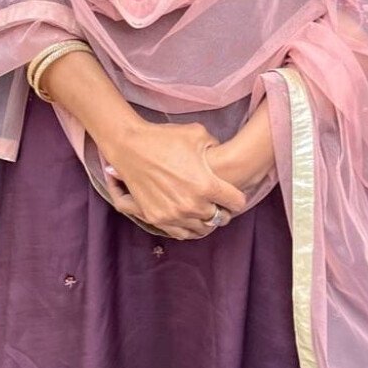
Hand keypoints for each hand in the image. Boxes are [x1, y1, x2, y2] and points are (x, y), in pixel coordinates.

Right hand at [102, 120, 246, 239]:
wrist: (130, 146)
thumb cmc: (164, 138)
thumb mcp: (198, 134)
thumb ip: (215, 147)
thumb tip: (221, 155)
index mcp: (207, 185)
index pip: (237, 202)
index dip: (237, 197)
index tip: (232, 193)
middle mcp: (192, 205)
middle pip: (220, 218)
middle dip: (221, 210)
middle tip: (217, 201)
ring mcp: (174, 215)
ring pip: (201, 229)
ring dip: (204, 220)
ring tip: (202, 210)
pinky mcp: (157, 218)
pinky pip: (180, 234)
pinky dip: (187, 228)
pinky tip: (187, 217)